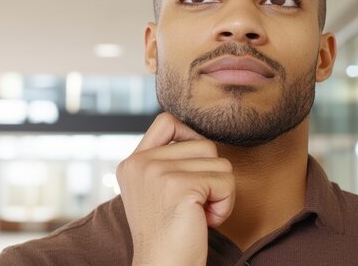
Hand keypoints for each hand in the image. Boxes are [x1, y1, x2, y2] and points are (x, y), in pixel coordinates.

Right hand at [116, 113, 234, 265]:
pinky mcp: (181, 187)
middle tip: (195, 205)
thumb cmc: (167, 235)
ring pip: (218, 161)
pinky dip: (225, 205)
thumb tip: (199, 138)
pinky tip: (205, 221)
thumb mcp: (155, 191)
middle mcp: (140, 163)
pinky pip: (226, 181)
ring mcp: (158, 173)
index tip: (191, 172)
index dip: (189, 138)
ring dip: (219, 191)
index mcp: (131, 163)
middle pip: (202, 144)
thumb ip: (165, 162)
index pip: (167, 121)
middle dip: (210, 175)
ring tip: (199, 213)